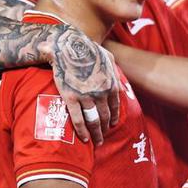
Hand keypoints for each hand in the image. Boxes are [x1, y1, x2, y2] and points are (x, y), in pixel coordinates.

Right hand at [40, 25, 119, 146]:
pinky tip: (84, 139)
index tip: (112, 125)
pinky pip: (78, 120)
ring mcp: (86, 97)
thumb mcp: (108, 57)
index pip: (114, 107)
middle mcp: (101, 93)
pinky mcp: (71, 99)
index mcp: (111, 84)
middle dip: (105, 129)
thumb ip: (114, 70)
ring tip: (96, 141)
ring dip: (96, 134)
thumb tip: (118, 77)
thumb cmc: (89, 49)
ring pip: (93, 121)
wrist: (69, 46)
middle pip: (105, 117)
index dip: (113, 118)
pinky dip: (82, 131)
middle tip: (103, 137)